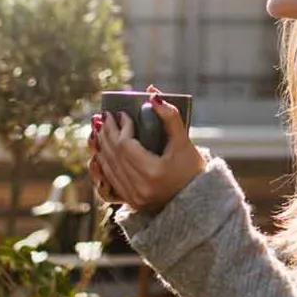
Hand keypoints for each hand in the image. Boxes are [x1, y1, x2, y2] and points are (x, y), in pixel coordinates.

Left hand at [88, 85, 205, 212]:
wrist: (198, 201)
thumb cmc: (193, 171)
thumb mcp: (184, 143)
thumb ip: (171, 117)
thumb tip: (154, 95)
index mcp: (153, 173)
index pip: (126, 146)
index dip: (121, 128)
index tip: (121, 113)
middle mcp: (139, 187)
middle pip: (114, 155)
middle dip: (107, 133)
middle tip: (103, 116)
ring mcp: (133, 197)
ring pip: (108, 167)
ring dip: (102, 146)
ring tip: (98, 128)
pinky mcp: (130, 201)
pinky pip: (109, 180)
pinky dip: (103, 163)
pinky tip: (100, 151)